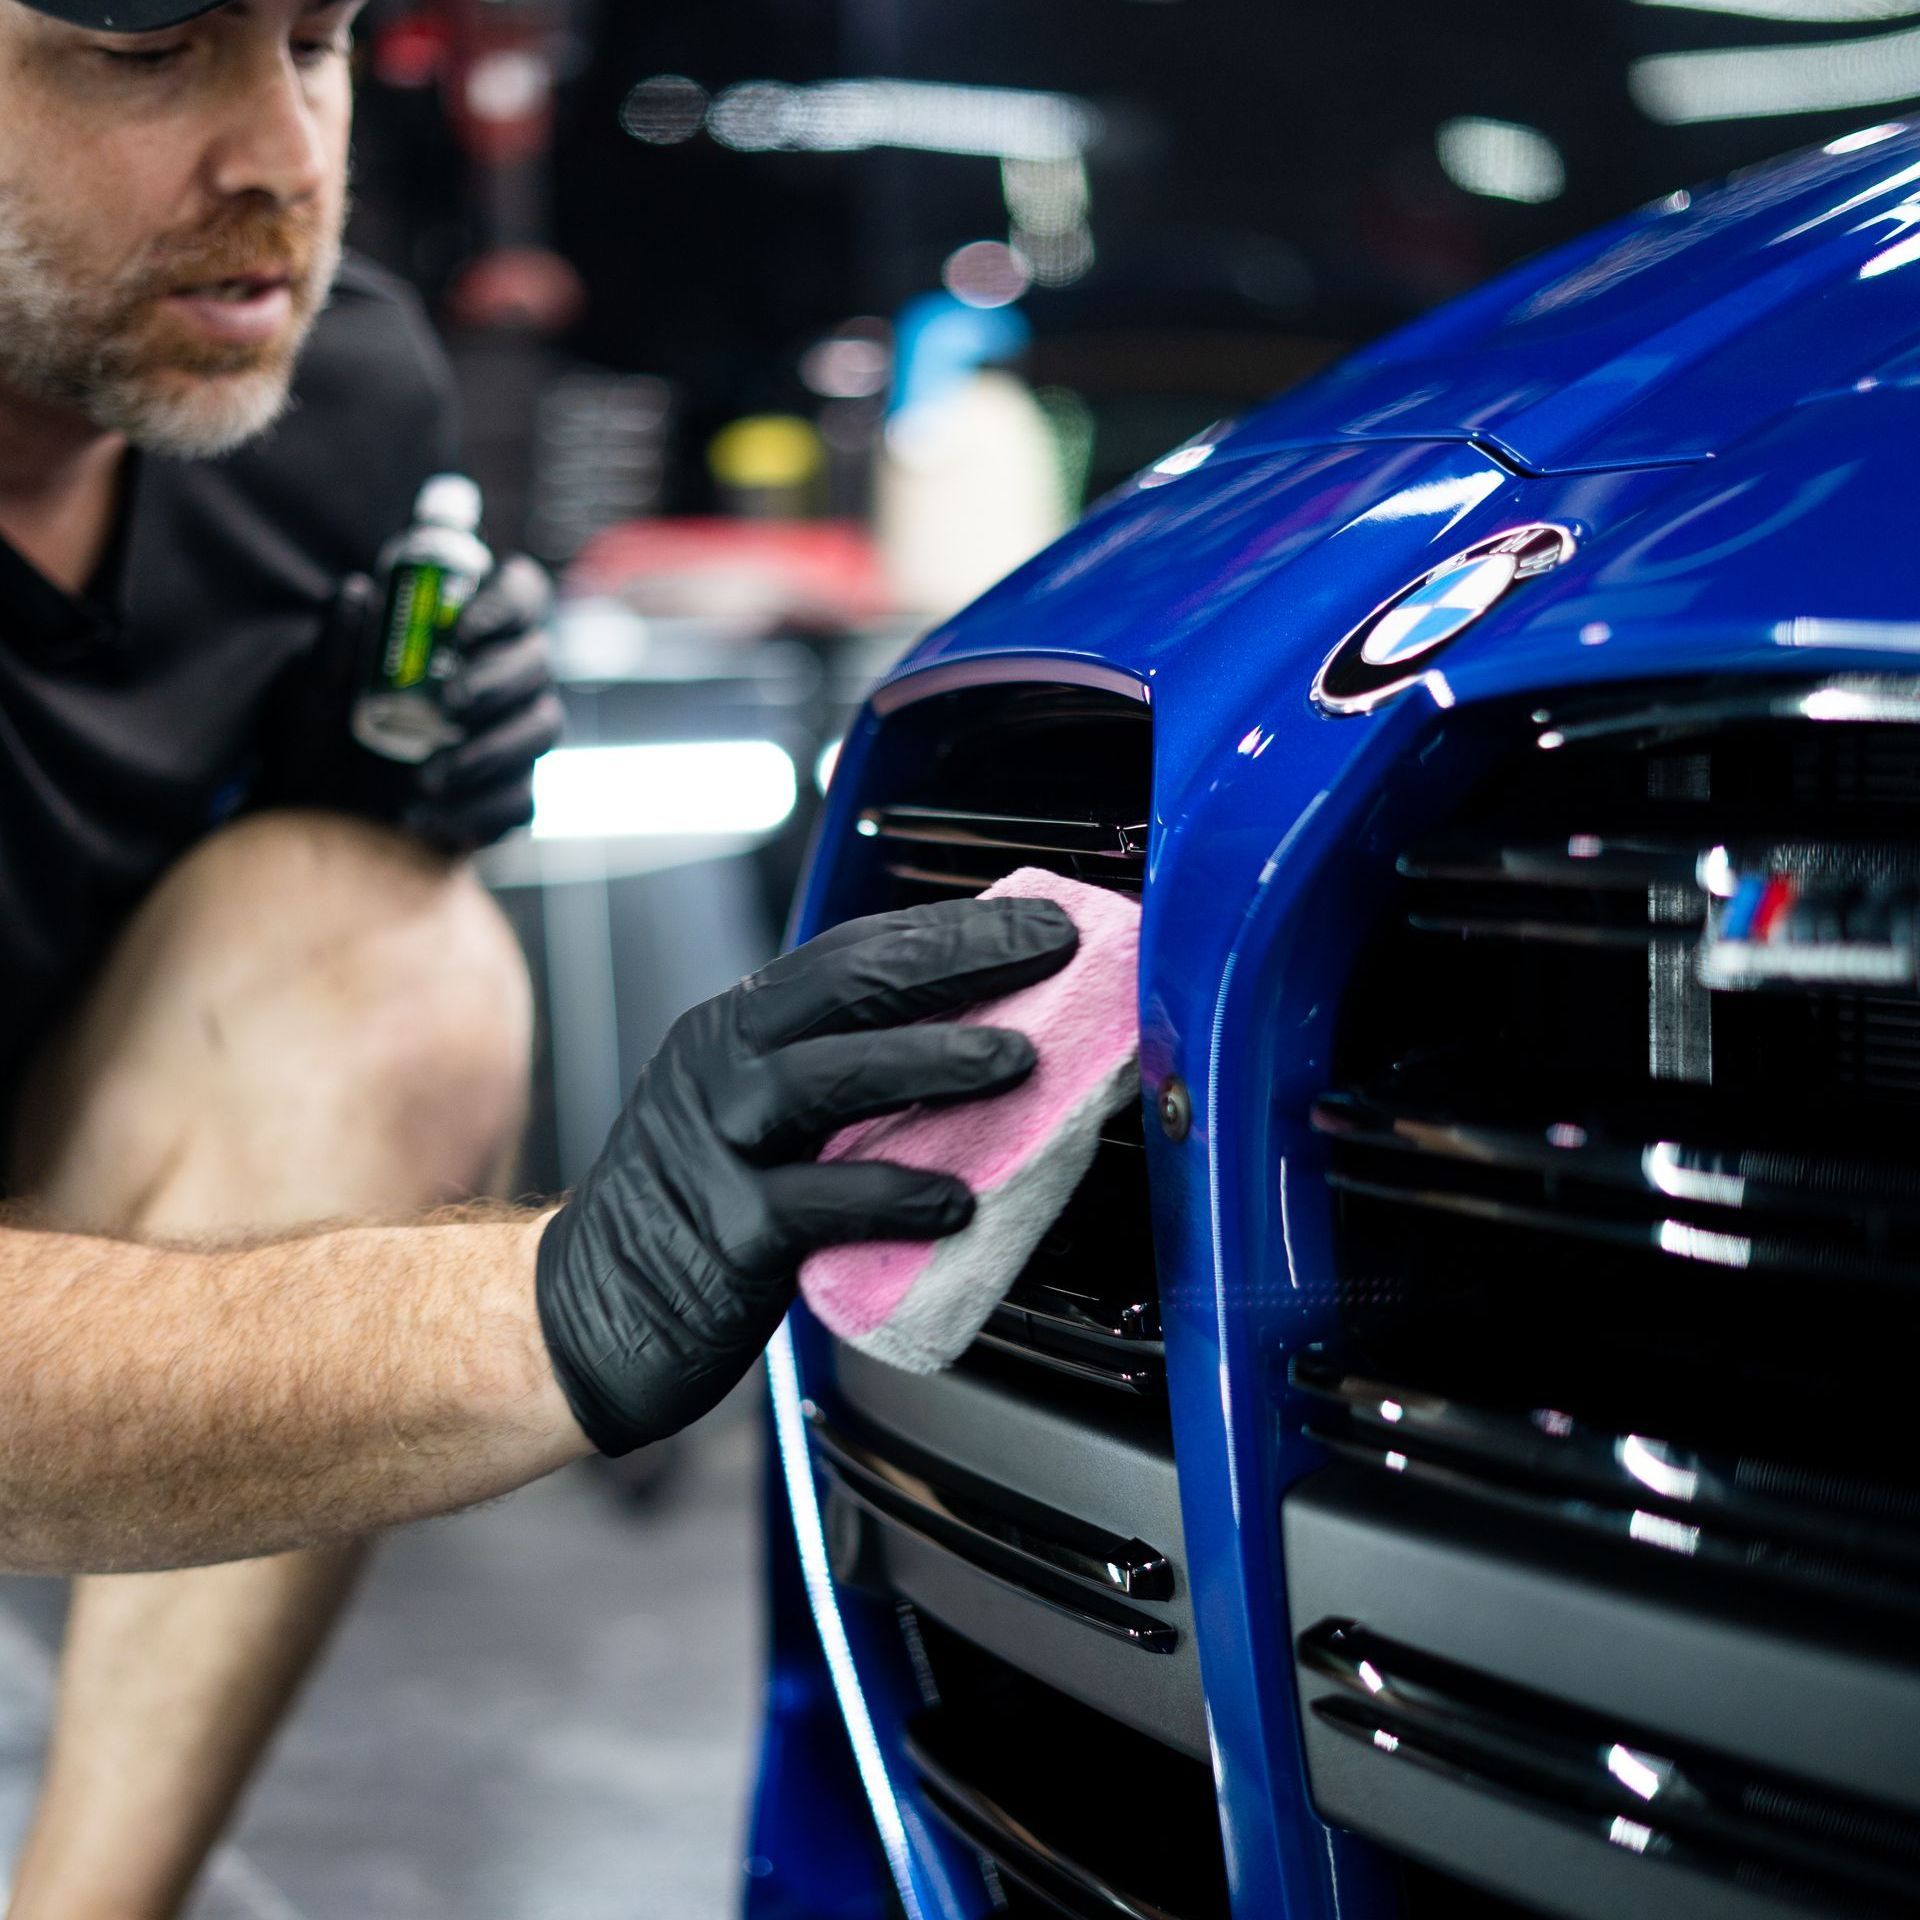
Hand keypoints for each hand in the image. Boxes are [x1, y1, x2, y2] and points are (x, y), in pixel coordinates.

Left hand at [272, 556, 563, 851]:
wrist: (319, 807)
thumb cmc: (325, 729)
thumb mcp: (318, 684)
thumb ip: (337, 641)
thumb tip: (356, 592)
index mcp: (474, 632)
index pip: (521, 594)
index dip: (507, 605)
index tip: (461, 632)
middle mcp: (507, 679)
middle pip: (537, 663)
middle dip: (497, 683)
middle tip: (450, 704)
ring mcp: (515, 738)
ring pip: (540, 730)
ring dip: (490, 752)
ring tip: (426, 777)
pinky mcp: (510, 796)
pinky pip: (518, 801)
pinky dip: (475, 812)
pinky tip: (426, 820)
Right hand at [535, 897, 1080, 1453]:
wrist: (584, 1313)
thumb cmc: (694, 1209)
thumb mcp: (756, 1113)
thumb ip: (840, 1072)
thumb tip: (973, 1034)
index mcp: (736, 1028)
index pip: (851, 951)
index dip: (950, 928)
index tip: (1036, 920)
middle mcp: (719, 1067)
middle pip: (846, 987)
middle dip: (960, 958)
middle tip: (1049, 948)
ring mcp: (715, 1145)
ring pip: (827, 1079)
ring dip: (932, 1059)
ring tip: (1017, 1058)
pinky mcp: (725, 1232)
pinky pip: (819, 1201)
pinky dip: (895, 1194)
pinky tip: (958, 1201)